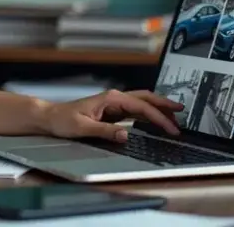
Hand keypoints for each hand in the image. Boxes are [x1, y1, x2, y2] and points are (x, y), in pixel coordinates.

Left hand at [39, 89, 182, 142]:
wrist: (51, 117)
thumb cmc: (63, 120)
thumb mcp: (83, 127)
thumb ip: (106, 131)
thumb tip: (126, 135)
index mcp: (110, 98)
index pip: (141, 107)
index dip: (159, 117)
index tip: (171, 128)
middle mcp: (114, 98)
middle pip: (145, 98)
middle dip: (164, 105)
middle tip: (182, 112)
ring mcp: (114, 104)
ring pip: (142, 103)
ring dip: (158, 109)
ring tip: (174, 118)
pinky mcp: (112, 111)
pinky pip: (135, 111)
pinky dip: (148, 114)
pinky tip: (155, 121)